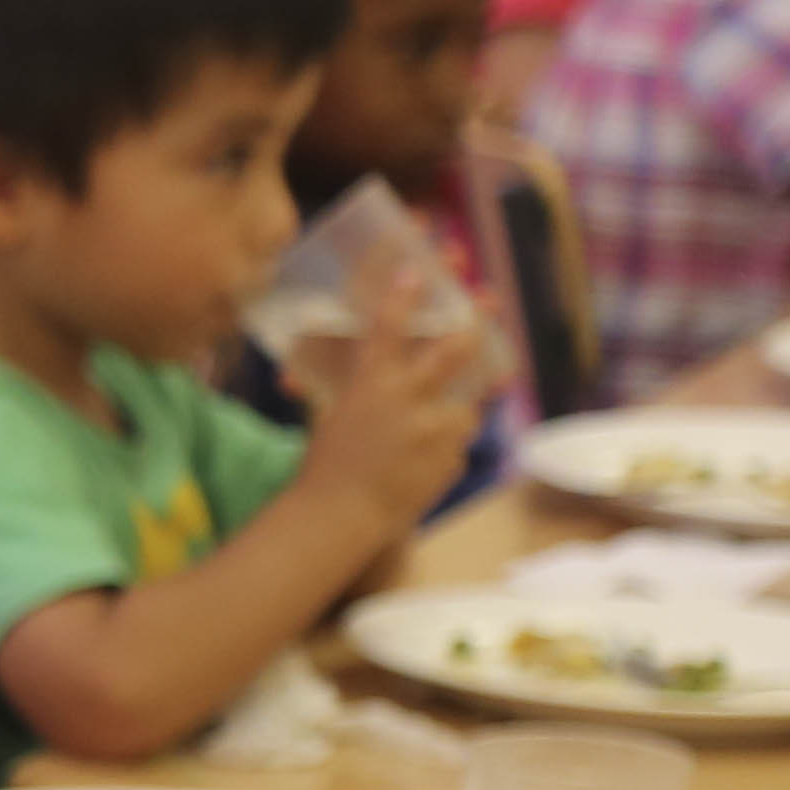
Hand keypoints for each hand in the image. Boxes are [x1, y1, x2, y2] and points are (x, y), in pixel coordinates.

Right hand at [302, 307, 487, 522]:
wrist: (340, 519)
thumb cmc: (323, 467)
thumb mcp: (327, 416)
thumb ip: (338, 389)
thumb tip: (301, 373)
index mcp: (371, 384)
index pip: (389, 325)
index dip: (404, 293)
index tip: (416, 270)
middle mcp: (410, 399)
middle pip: (459, 345)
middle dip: (478, 319)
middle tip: (488, 301)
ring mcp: (438, 429)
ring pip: (469, 401)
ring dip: (461, 404)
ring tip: (447, 414)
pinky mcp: (454, 458)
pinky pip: (458, 443)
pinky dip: (446, 447)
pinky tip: (423, 461)